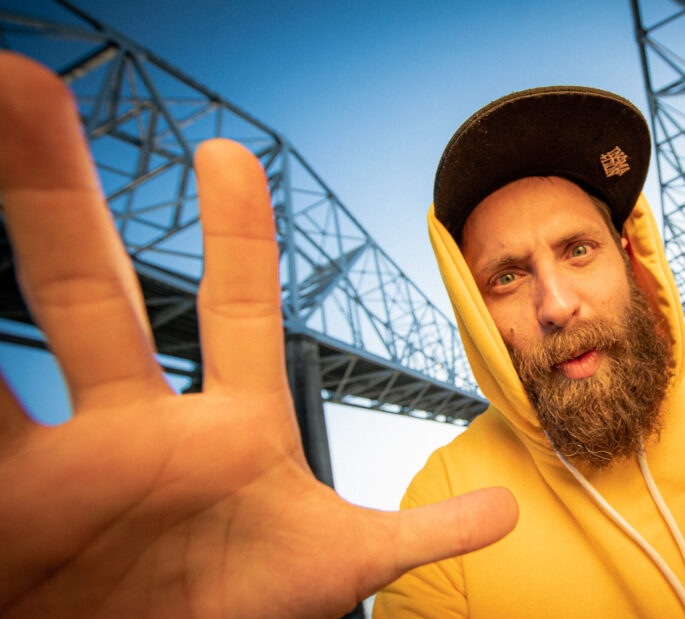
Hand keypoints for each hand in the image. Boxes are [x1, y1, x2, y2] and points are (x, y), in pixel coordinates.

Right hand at [0, 53, 516, 618]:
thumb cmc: (245, 609)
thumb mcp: (339, 568)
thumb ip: (421, 532)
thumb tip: (507, 510)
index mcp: (231, 429)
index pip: (236, 309)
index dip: (236, 233)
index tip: (229, 154)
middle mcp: (140, 428)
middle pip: (92, 294)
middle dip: (55, 194)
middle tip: (22, 86)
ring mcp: (67, 464)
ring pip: (17, 340)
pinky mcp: (7, 509)